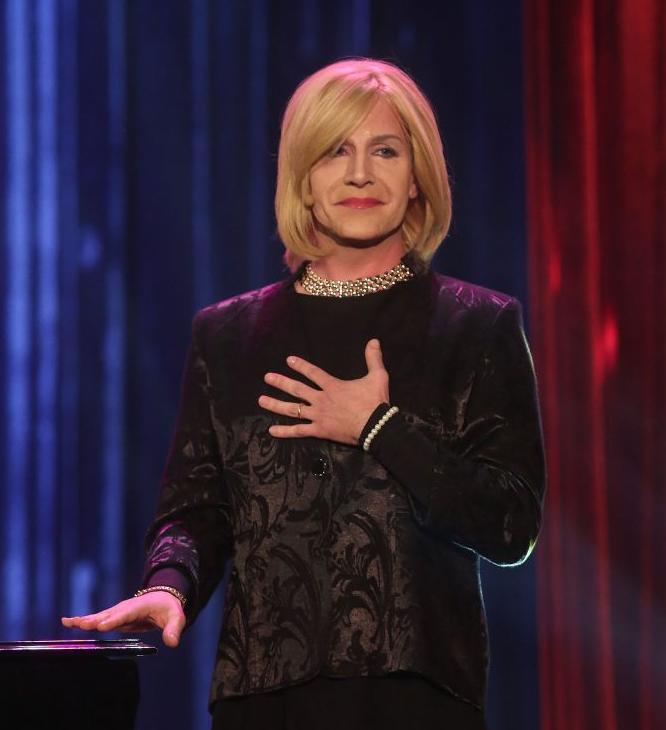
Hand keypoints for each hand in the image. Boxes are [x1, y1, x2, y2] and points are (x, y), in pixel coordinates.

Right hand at [61, 591, 185, 648]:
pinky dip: (83, 621)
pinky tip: (68, 622)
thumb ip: (174, 629)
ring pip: (99, 616)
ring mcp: (118, 612)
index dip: (114, 620)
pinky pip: (97, 620)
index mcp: (140, 607)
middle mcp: (125, 608)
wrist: (163, 598)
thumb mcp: (176, 618)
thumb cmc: (169, 608)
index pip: (126, 614)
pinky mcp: (113, 617)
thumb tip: (173, 643)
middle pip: (108, 614)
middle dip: (94, 619)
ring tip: (68, 622)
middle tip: (80, 624)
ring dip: (84, 620)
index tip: (101, 626)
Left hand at [258, 338, 388, 444]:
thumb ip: (373, 358)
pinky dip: (285, 431)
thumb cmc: (375, 401)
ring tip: (261, 400)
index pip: (313, 373)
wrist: (375, 426)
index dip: (301, 366)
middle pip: (297, 389)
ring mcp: (318, 415)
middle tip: (267, 377)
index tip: (288, 360)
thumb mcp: (378, 376)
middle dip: (281, 382)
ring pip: (293, 409)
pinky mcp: (319, 430)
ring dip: (275, 404)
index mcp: (333, 386)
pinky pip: (299, 431)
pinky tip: (272, 430)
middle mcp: (321, 399)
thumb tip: (374, 340)